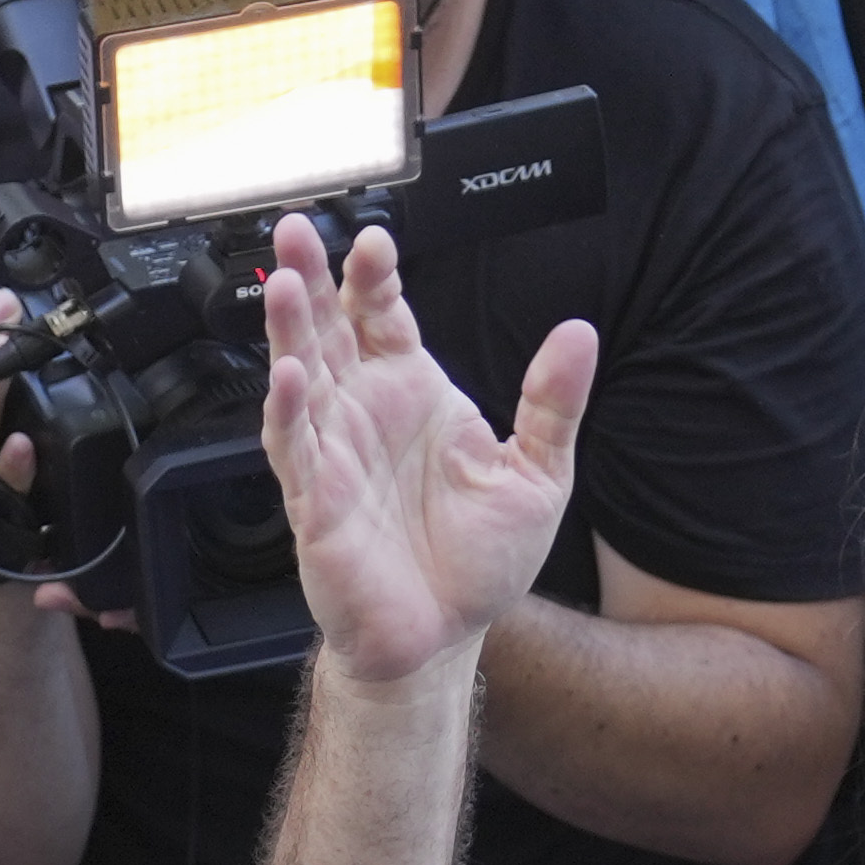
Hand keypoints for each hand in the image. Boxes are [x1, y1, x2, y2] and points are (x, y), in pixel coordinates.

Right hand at [257, 214, 587, 689]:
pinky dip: (289, 413)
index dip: (375, 278)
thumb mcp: (538, 474)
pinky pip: (294, 449)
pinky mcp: (315, 503)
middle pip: (328, 330)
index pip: (383, 317)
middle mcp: (364, 414)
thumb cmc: (477, 561)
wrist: (447, 634)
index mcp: (412, 393)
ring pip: (300, 377)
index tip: (377, 241)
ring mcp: (334, 454)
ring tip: (284, 283)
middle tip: (298, 229)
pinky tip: (287, 378)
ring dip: (289, 331)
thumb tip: (579, 335)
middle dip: (311, 278)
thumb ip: (554, 404)